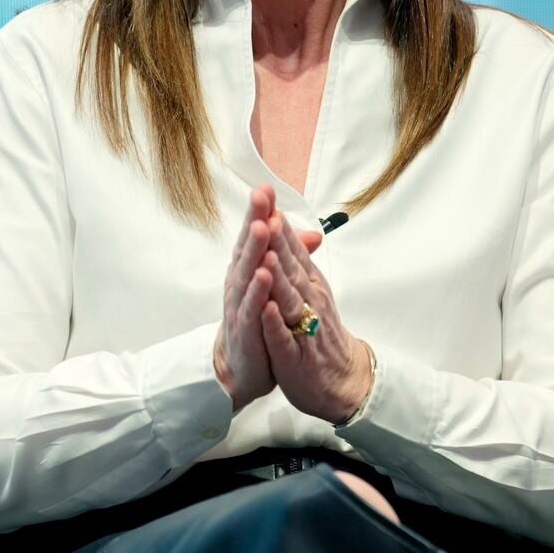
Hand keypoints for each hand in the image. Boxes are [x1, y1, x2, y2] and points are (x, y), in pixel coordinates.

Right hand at [213, 184, 280, 412]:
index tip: (266, 187)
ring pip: (247, 273)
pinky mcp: (245, 329)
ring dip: (255, 250)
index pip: (255, 235)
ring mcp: (240, 304)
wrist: (242, 365)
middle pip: (248, 246)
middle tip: (260, 196)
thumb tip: (313, 234)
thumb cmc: (258, 319)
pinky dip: (257, 292)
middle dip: (255, 221)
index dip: (260, 212)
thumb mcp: (274, 285)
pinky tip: (263, 277)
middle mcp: (240, 282)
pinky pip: (251, 308)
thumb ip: (291, 258)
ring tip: (262, 228)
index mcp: (248, 269)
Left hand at [259, 210, 371, 422]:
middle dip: (276, 241)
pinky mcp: (295, 356)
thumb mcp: (311, 289)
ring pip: (289, 299)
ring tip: (266, 256)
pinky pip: (284, 337)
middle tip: (265, 214)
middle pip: (290, 267)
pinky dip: (276, 323)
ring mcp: (303, 328)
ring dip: (278, 277)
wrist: (342, 379)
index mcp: (310, 283)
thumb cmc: (321, 332)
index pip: (292, 249)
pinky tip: (267, 309)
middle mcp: (310, 300)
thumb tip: (282, 222)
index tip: (266, 199)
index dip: (278, 225)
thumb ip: (297, 257)